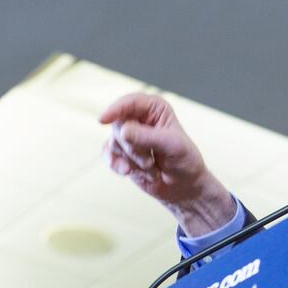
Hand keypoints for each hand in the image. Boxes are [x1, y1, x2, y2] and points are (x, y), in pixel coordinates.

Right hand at [99, 93, 236, 235]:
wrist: (183, 185)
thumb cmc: (184, 160)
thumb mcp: (172, 146)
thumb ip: (147, 137)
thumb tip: (122, 131)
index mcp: (155, 108)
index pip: (131, 102)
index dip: (116, 109)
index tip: (103, 120)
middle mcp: (139, 118)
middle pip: (119, 125)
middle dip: (134, 148)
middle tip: (150, 161)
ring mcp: (128, 135)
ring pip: (114, 143)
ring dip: (133, 161)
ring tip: (152, 168)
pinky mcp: (121, 152)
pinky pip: (108, 155)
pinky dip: (118, 166)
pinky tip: (128, 172)